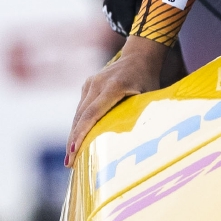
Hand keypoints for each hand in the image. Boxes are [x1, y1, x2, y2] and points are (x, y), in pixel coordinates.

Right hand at [66, 35, 167, 164]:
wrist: (139, 56)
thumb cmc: (148, 79)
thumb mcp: (149, 96)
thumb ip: (142, 114)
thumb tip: (142, 142)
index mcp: (113, 86)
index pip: (92, 114)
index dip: (82, 134)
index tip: (74, 151)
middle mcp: (97, 83)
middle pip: (81, 116)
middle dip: (74, 141)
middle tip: (70, 164)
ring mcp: (90, 83)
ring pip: (78, 114)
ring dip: (74, 135)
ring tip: (71, 158)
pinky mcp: (87, 86)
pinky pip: (81, 109)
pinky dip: (79, 126)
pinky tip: (77, 141)